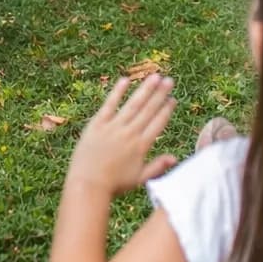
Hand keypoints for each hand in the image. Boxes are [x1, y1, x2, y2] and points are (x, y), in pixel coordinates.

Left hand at [66, 74, 177, 196]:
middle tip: (169, 80)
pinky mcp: (97, 124)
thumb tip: (175, 158)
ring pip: (133, 104)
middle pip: (148, 110)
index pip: (157, 123)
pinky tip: (125, 80)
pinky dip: (117, 92)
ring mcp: (113, 127)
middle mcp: (129, 134)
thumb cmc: (113, 185)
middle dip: (160, 94)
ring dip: (145, 89)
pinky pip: (109, 105)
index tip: (173, 98)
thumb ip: (157, 166)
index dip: (166, 110)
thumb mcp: (139, 179)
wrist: (87, 185)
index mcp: (141, 146)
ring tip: (155, 76)